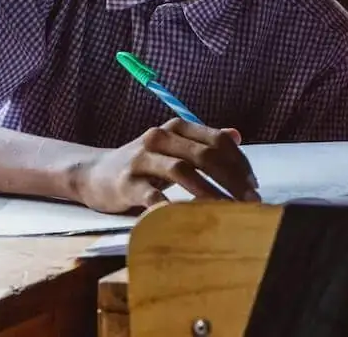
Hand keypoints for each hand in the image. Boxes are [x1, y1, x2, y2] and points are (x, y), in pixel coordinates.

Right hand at [75, 119, 259, 213]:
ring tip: (227, 210)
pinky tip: (187, 218)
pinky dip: (171, 206)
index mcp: (177, 127)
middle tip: (249, 201)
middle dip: (231, 178)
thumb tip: (237, 135)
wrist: (94, 174)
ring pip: (182, 170)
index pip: (217, 140)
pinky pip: (152, 195)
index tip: (254, 185)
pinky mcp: (126, 183)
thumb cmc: (143, 164)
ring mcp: (141, 159)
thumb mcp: (173, 147)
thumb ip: (203, 142)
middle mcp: (160, 137)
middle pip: (204, 154)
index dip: (239, 162)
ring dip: (209, 192)